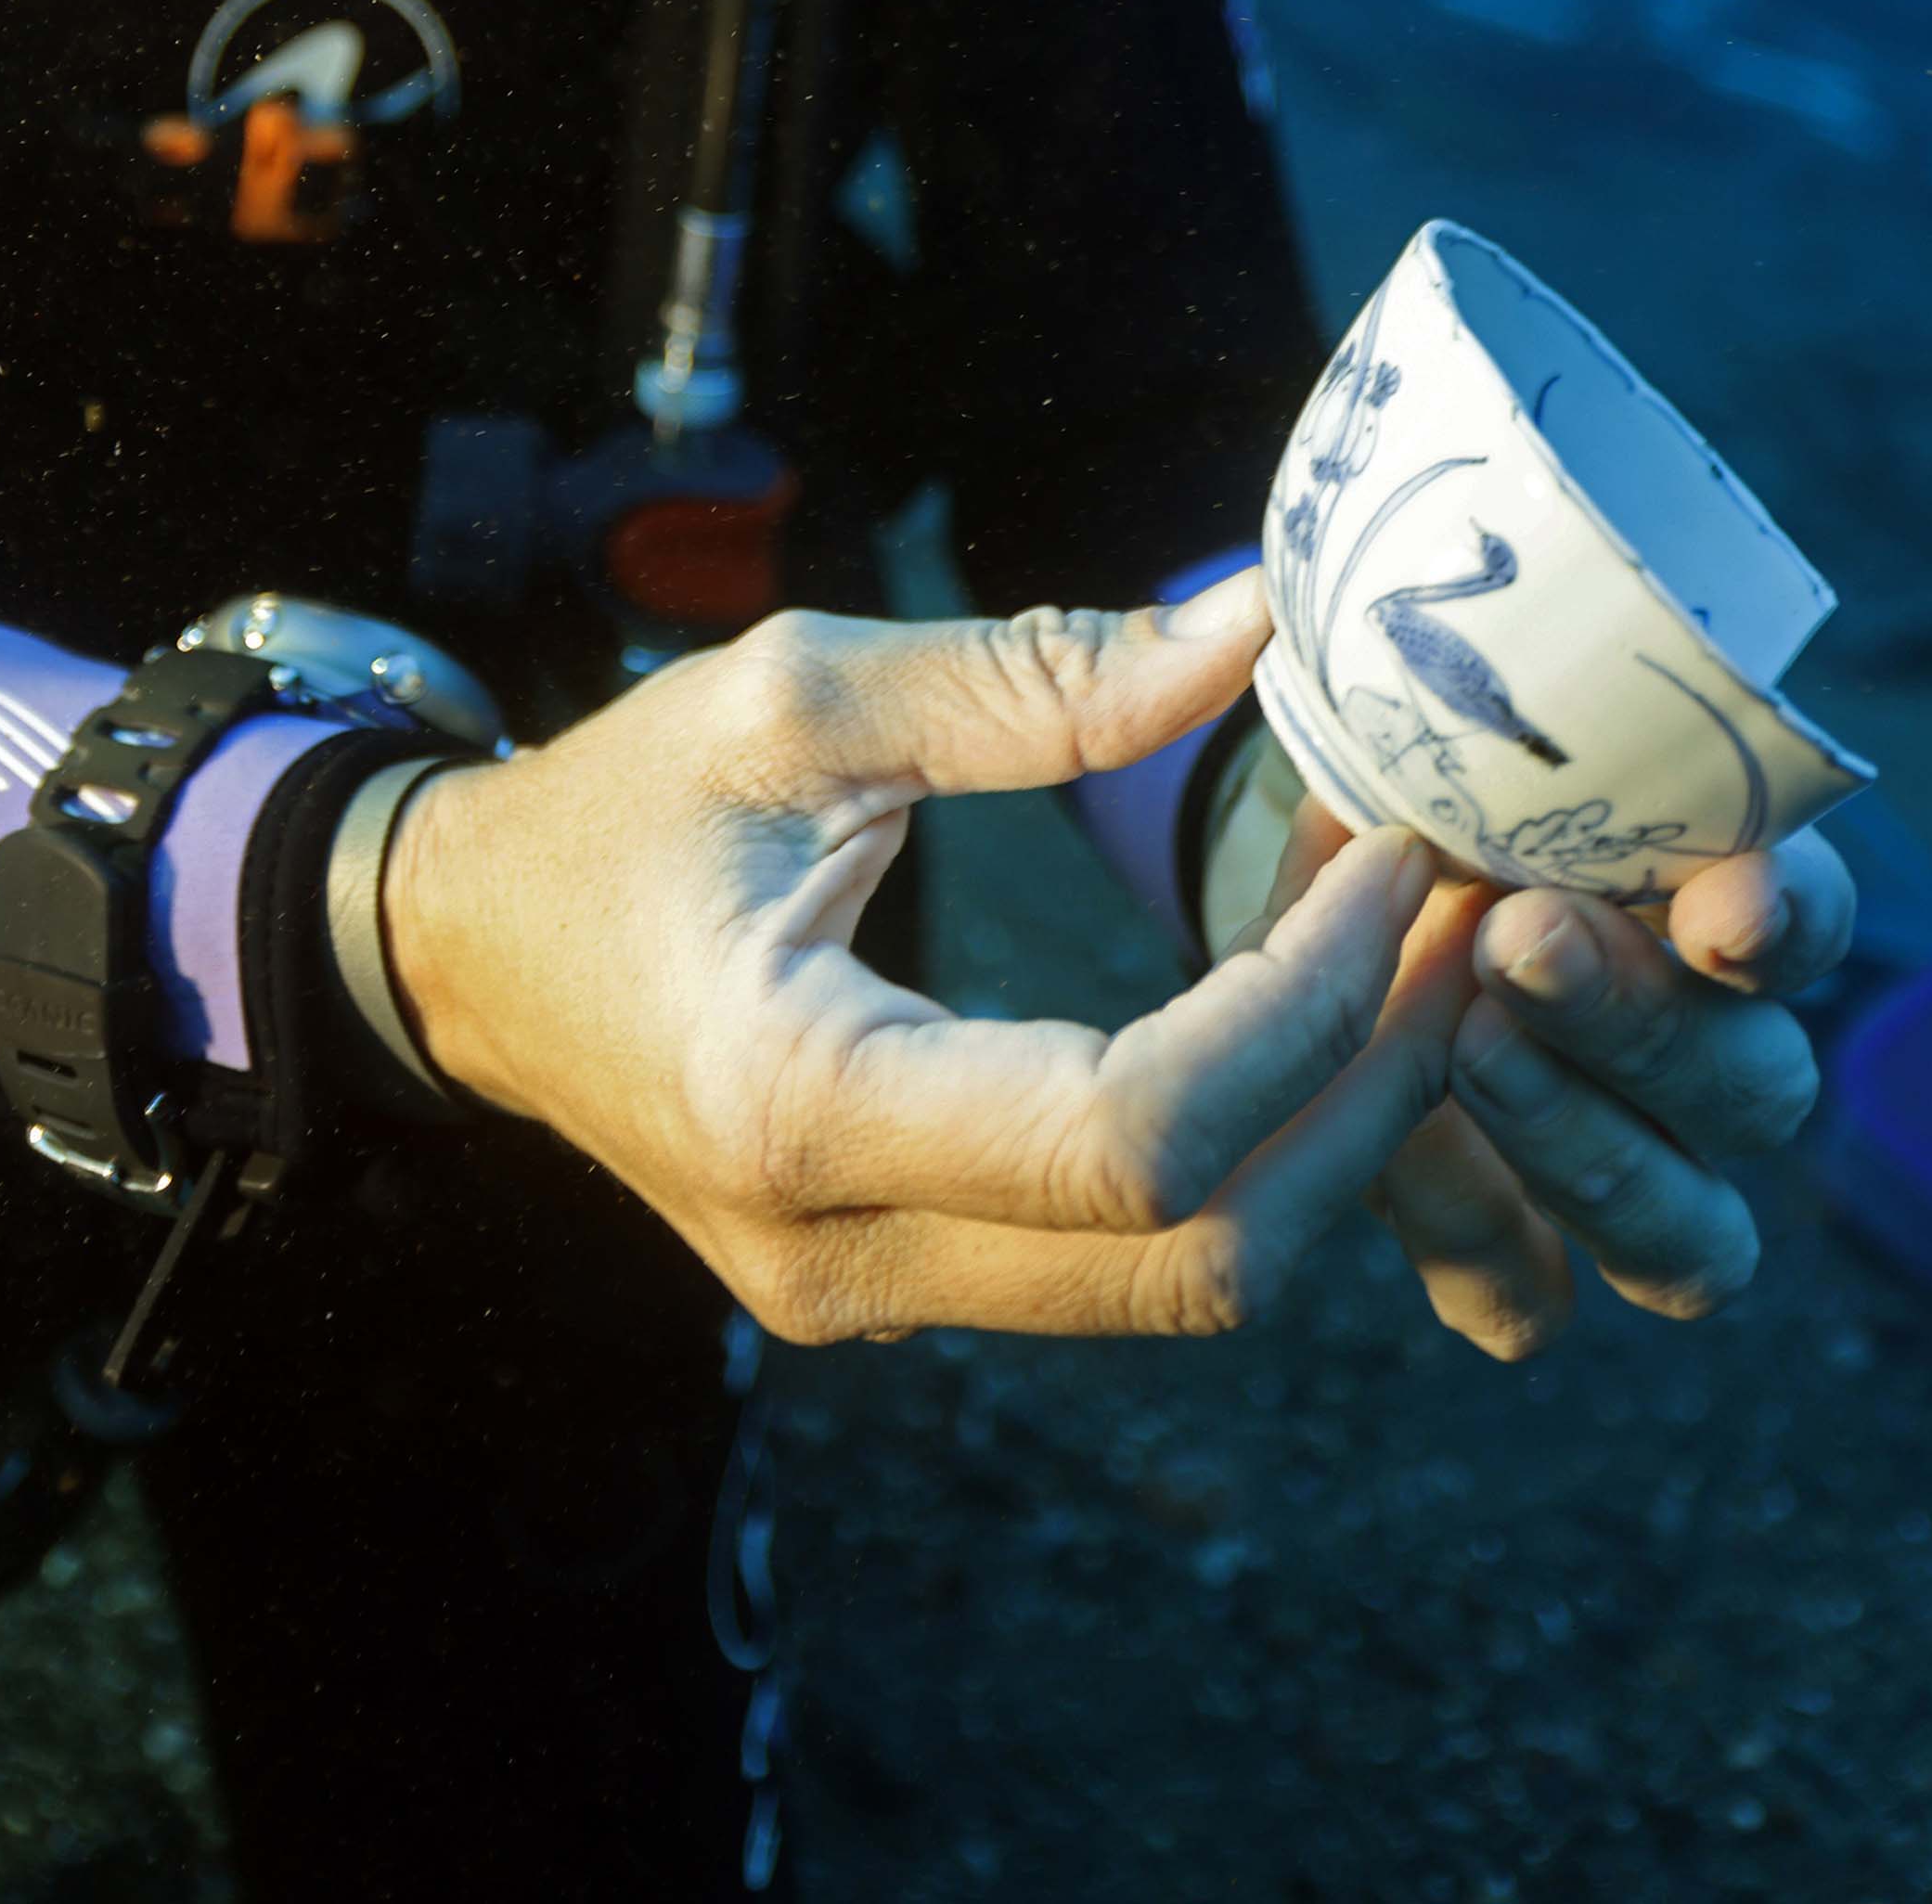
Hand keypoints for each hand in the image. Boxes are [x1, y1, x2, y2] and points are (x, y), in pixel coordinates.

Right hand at [381, 578, 1475, 1342]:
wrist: (468, 953)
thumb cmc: (618, 805)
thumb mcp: (795, 694)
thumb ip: (1030, 676)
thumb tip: (1254, 631)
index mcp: (796, 1104)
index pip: (1131, 1135)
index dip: (1302, 1005)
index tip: (1390, 853)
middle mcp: (843, 1256)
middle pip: (1202, 1255)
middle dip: (1374, 1087)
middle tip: (1463, 910)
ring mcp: (877, 1299)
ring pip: (1189, 1286)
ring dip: (1335, 1124)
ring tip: (1408, 943)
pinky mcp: (912, 1285)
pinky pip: (1130, 1261)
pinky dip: (1252, 1143)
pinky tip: (1303, 1003)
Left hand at [1262, 802, 1853, 1356]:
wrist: (1301, 917)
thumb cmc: (1387, 806)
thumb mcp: (1404, 760)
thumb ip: (1427, 751)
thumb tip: (1336, 680)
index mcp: (1717, 903)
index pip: (1806, 915)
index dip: (1786, 917)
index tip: (1727, 905)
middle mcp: (1705, 1061)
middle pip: (1760, 1088)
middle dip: (1644, 1018)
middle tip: (1527, 938)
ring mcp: (1624, 1184)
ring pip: (1693, 1238)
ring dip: (1587, 1143)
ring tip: (1472, 1042)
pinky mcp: (1511, 1263)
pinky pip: (1529, 1298)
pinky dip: (1468, 1224)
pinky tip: (1395, 1144)